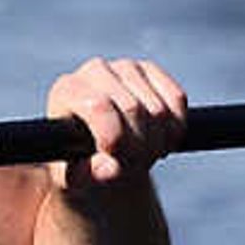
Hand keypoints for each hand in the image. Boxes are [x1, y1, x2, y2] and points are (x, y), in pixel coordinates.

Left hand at [47, 56, 188, 194]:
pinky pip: (177, 99)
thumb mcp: (75, 177)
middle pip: (133, 109)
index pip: (99, 106)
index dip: (115, 138)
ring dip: (158, 142)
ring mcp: (125, 67)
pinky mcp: (152, 70)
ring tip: (143, 154)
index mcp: (67, 90)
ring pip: (159, 110)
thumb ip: (85, 174)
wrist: (100, 151)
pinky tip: (161, 140)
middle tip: (134, 164)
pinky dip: (176, 128)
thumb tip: (107, 168)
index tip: (116, 158)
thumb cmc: (81, 163)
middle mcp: (94, 71)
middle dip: (139, 147)